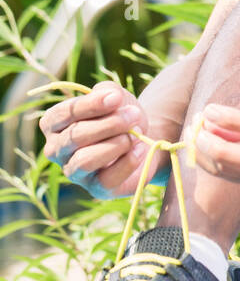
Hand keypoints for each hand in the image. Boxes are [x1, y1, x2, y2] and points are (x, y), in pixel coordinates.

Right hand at [39, 80, 162, 198]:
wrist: (144, 141)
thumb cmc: (121, 116)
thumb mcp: (115, 97)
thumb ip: (108, 91)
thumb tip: (110, 96)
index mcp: (54, 124)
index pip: (63, 114)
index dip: (90, 104)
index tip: (117, 98)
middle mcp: (56, 150)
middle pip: (75, 136)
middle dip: (110, 124)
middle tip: (134, 115)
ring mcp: (74, 172)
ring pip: (85, 160)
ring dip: (117, 143)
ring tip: (136, 133)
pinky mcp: (96, 189)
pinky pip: (107, 179)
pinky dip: (128, 161)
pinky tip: (141, 148)